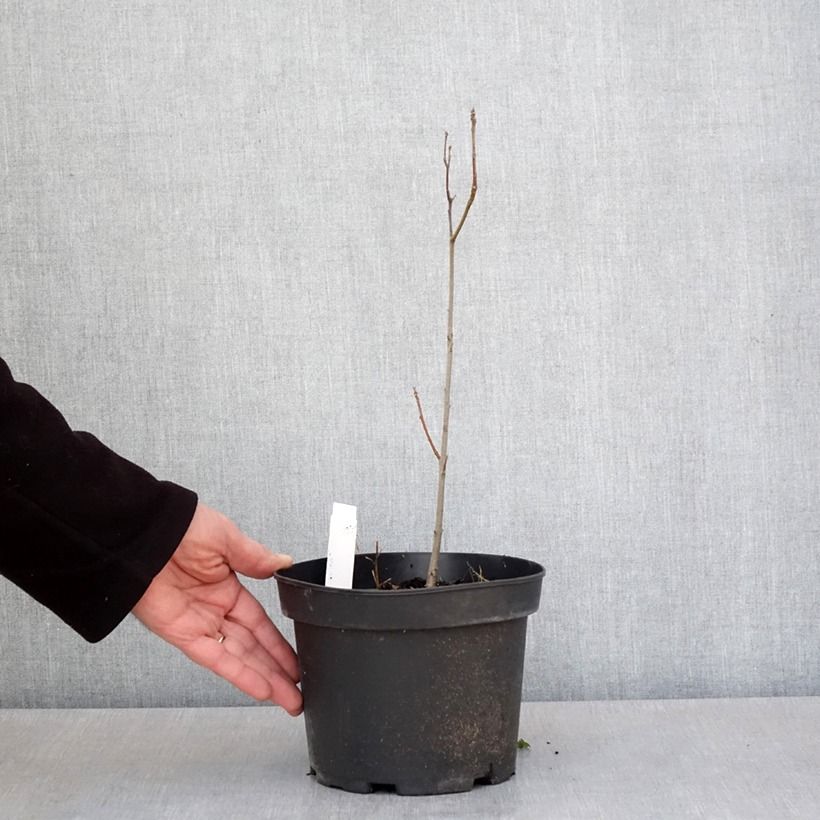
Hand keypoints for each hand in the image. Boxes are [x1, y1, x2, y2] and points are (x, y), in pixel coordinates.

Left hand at [132, 503, 301, 714]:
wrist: (144, 534)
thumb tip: (283, 562)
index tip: (296, 661)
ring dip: (264, 679)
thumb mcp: (227, 538)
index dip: (278, 644)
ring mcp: (199, 624)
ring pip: (239, 658)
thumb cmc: (181, 528)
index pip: (260, 623)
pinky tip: (259, 688)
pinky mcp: (183, 634)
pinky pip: (215, 658)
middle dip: (277, 670)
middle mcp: (214, 610)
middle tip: (298, 692)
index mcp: (227, 586)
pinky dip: (238, 674)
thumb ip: (256, 558)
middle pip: (253, 647)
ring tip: (288, 699)